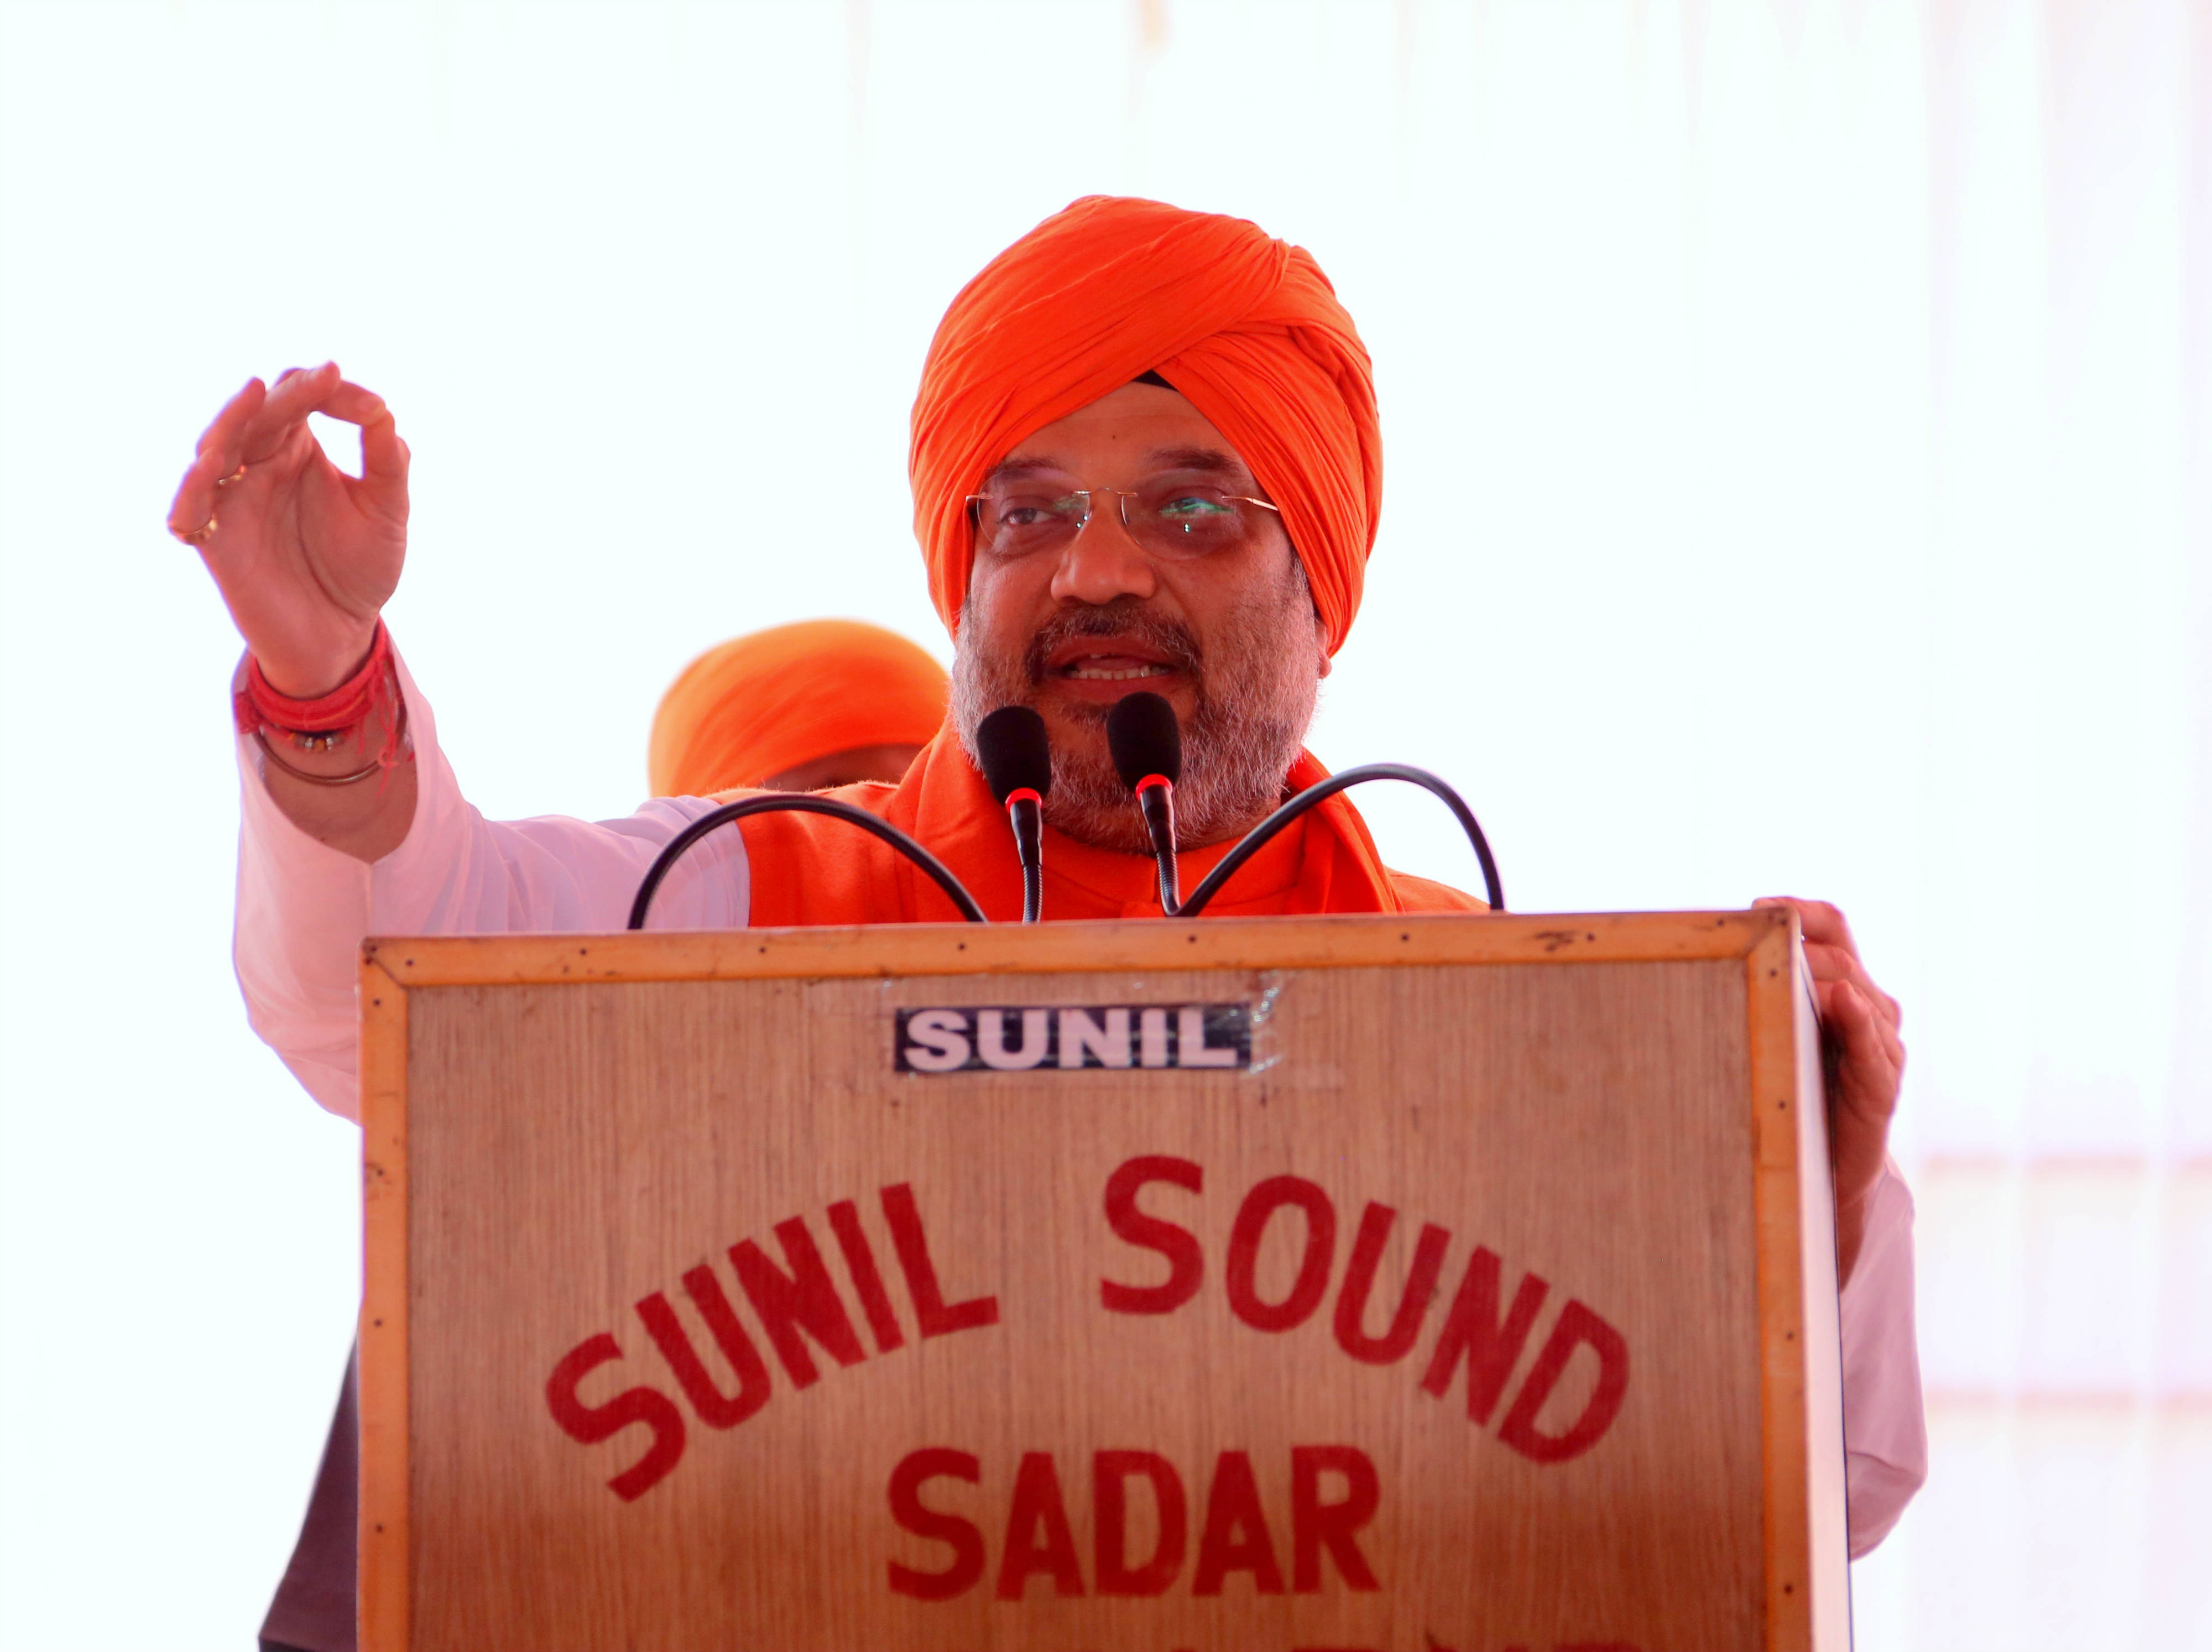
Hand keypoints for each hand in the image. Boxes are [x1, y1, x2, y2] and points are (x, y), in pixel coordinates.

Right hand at [167, 363, 409, 695]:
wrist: (342, 633)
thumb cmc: (362, 568)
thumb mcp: (386, 510)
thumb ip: (387, 460)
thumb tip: (382, 407)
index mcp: (301, 448)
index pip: (300, 398)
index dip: (327, 390)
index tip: (371, 406)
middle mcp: (261, 465)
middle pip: (258, 413)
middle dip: (287, 396)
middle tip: (319, 380)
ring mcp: (234, 500)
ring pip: (215, 448)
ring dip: (231, 422)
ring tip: (254, 397)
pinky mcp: (216, 541)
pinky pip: (189, 509)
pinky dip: (191, 490)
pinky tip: (207, 469)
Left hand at [1754, 896, 1904, 1284]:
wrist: (1825, 1166)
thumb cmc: (1794, 1091)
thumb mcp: (1777, 1031)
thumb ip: (1761, 993)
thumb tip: (1703, 954)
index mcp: (1845, 986)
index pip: (1836, 927)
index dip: (1803, 910)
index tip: (1760, 906)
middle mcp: (1872, 1008)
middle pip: (1841, 957)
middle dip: (1801, 945)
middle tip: (1759, 939)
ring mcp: (1882, 1046)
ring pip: (1858, 993)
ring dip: (1820, 975)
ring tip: (1789, 959)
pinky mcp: (1882, 1085)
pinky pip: (1874, 1047)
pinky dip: (1857, 1021)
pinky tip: (1841, 999)